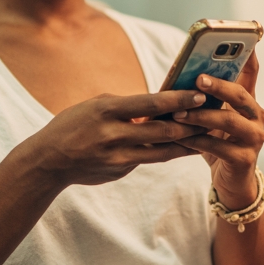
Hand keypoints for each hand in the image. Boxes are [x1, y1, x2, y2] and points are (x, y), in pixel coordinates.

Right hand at [25, 89, 208, 190]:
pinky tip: (184, 147)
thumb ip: (128, 106)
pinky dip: (168, 152)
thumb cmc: (74, 124)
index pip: (152, 103)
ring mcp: (118, 156)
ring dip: (187, 143)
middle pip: (163, 130)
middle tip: (215, 115)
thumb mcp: (97, 105)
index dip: (180, 99)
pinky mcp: (121, 171)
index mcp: (108, 110)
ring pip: (163, 151)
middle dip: (192, 123)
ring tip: (208, 134)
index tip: (202, 94)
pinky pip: (149, 159)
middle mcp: (114, 134)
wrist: (48, 161)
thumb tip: (161, 103)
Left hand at [173, 52, 263, 208]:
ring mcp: (254, 138)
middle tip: (198, 78)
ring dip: (201, 116)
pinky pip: (219, 147)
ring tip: (178, 114)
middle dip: (218, 85)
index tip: (239, 38)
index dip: (247, 54)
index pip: (251, 72)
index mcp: (249, 102)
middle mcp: (257, 117)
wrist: (230, 182)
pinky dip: (197, 141)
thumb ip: (205, 99)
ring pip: (229, 121)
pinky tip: (180, 138)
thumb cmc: (218, 144)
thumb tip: (178, 76)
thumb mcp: (214, 118)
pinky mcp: (245, 159)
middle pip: (240, 95)